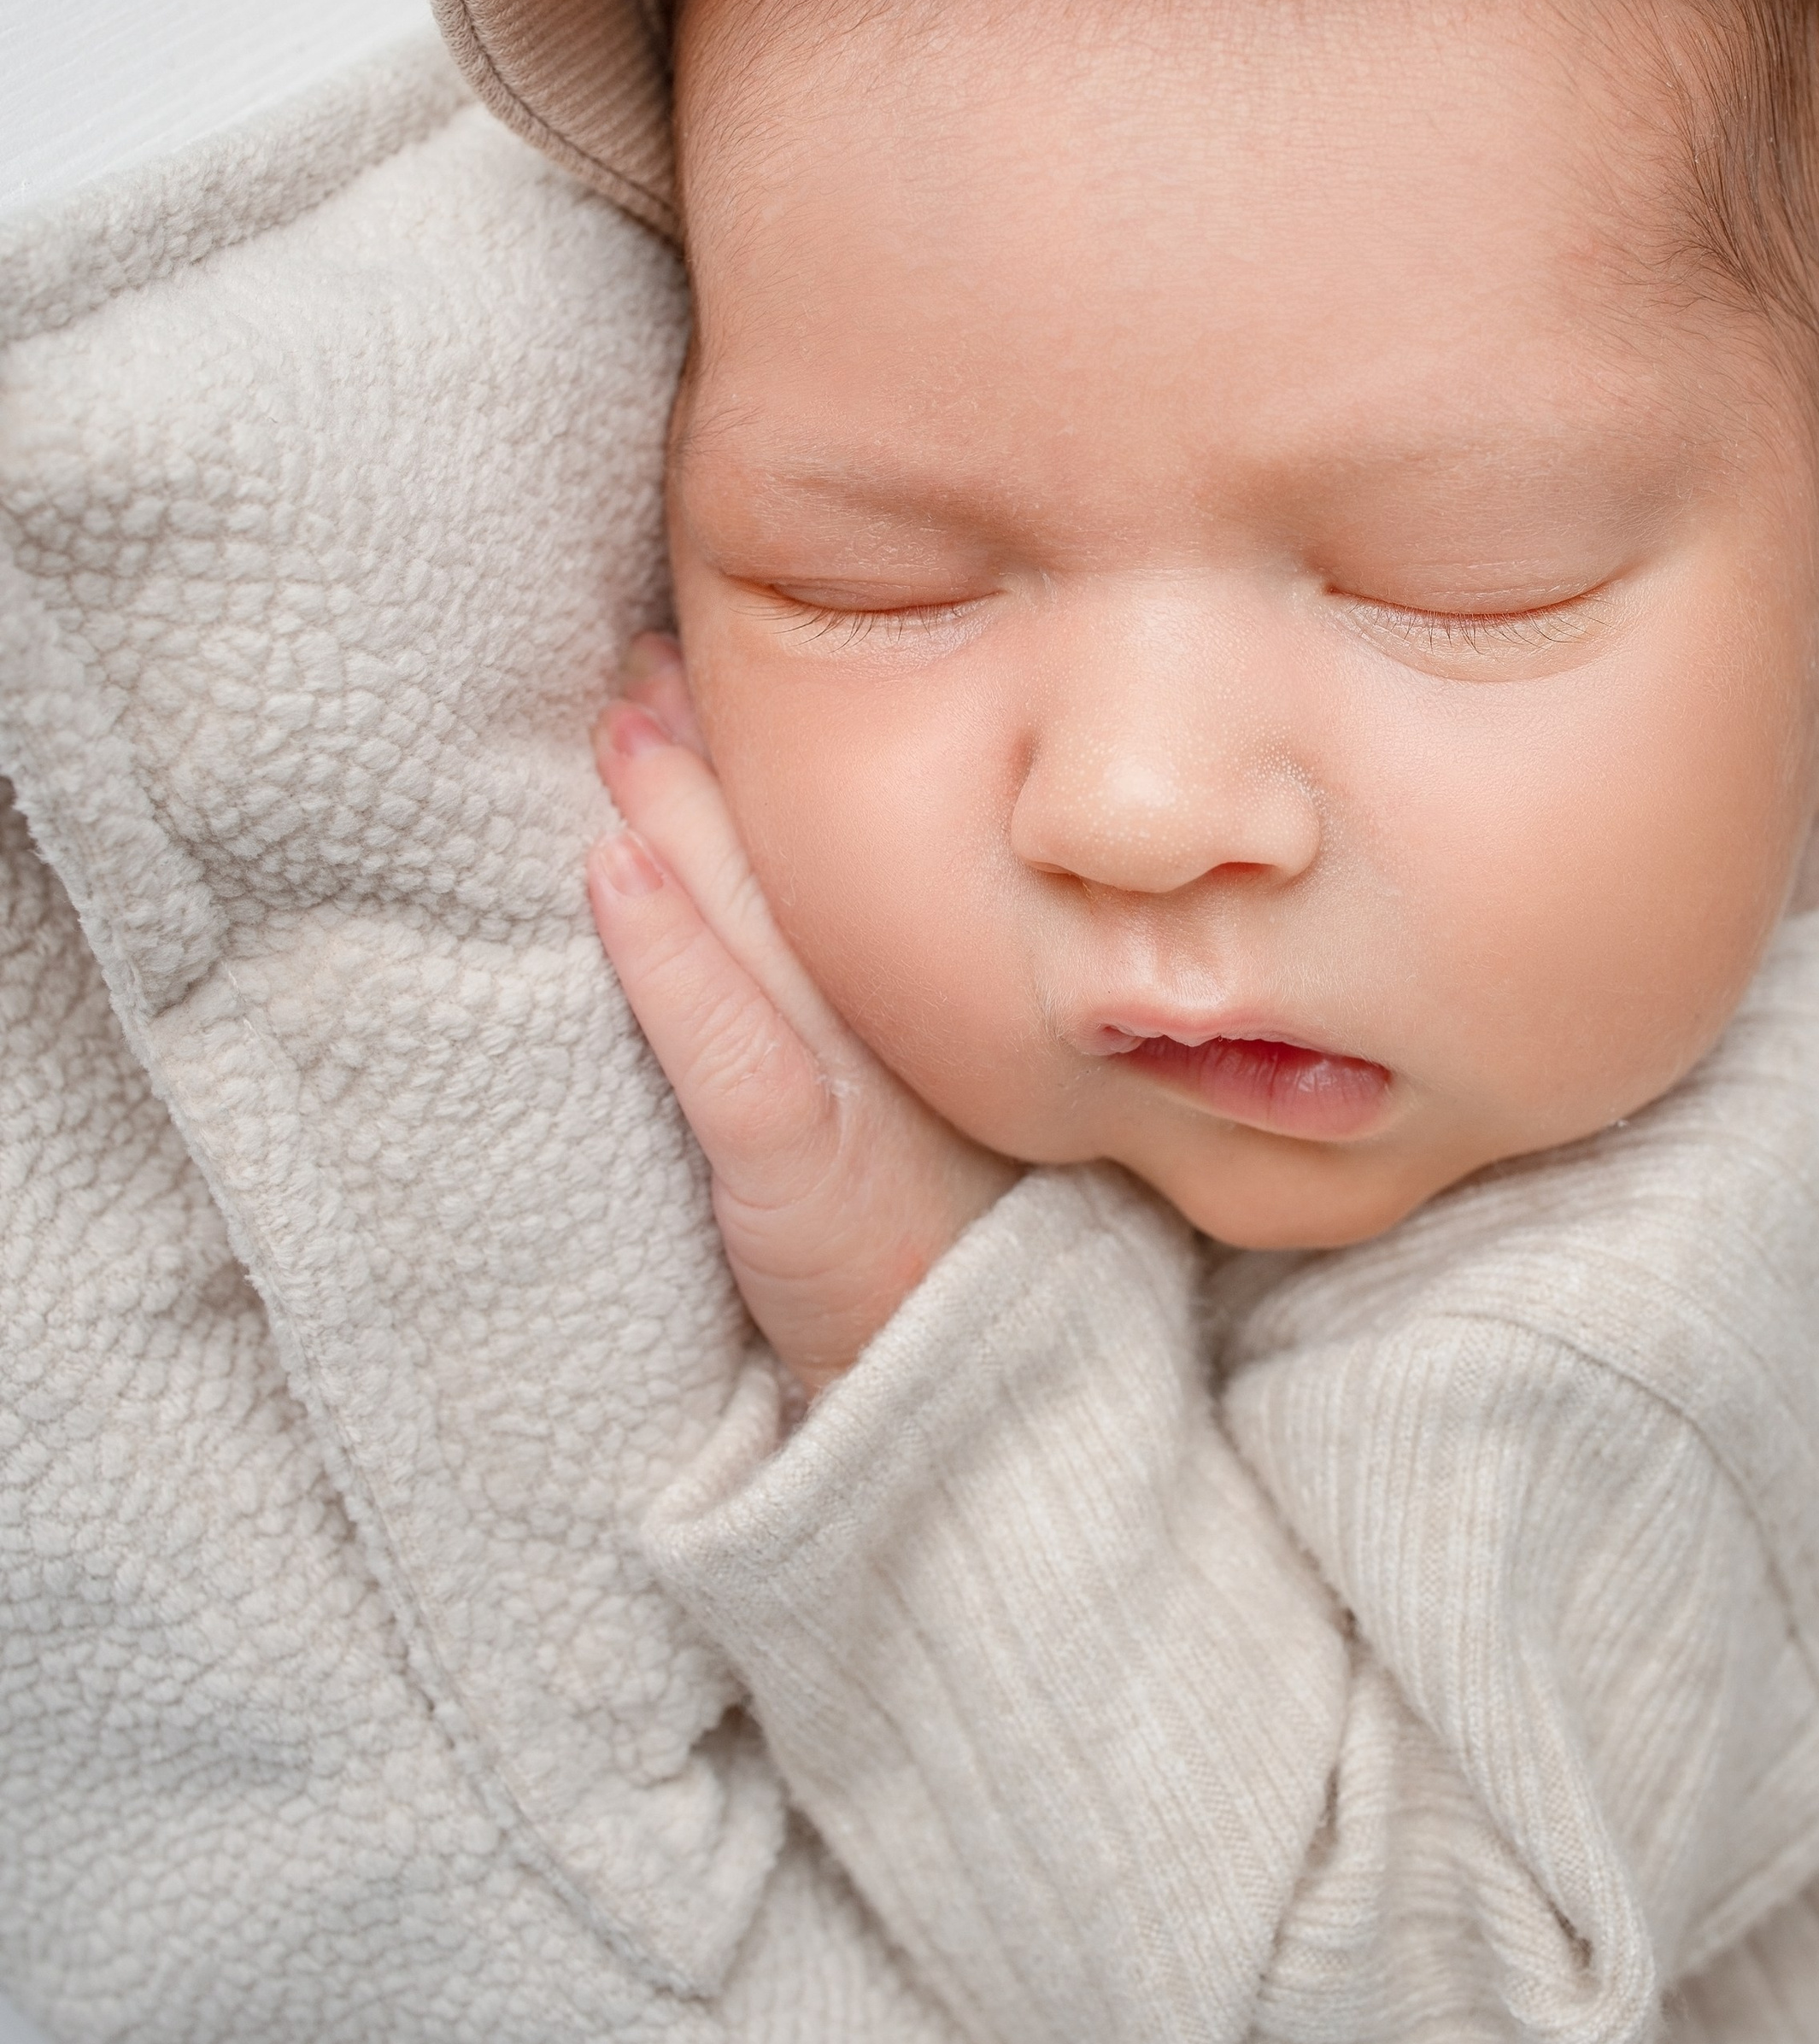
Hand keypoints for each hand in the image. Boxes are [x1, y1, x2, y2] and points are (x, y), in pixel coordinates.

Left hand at [589, 636, 1017, 1397]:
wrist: (979, 1400)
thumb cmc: (939, 1248)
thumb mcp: (931, 1111)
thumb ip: (868, 1012)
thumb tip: (780, 891)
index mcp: (933, 1005)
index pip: (842, 860)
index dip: (770, 757)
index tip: (706, 655)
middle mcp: (901, 1027)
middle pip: (798, 866)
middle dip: (716, 750)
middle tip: (648, 643)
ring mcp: (858, 1090)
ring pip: (759, 927)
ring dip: (683, 815)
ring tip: (621, 715)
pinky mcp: (804, 1169)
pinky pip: (733, 1050)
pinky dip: (671, 958)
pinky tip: (615, 874)